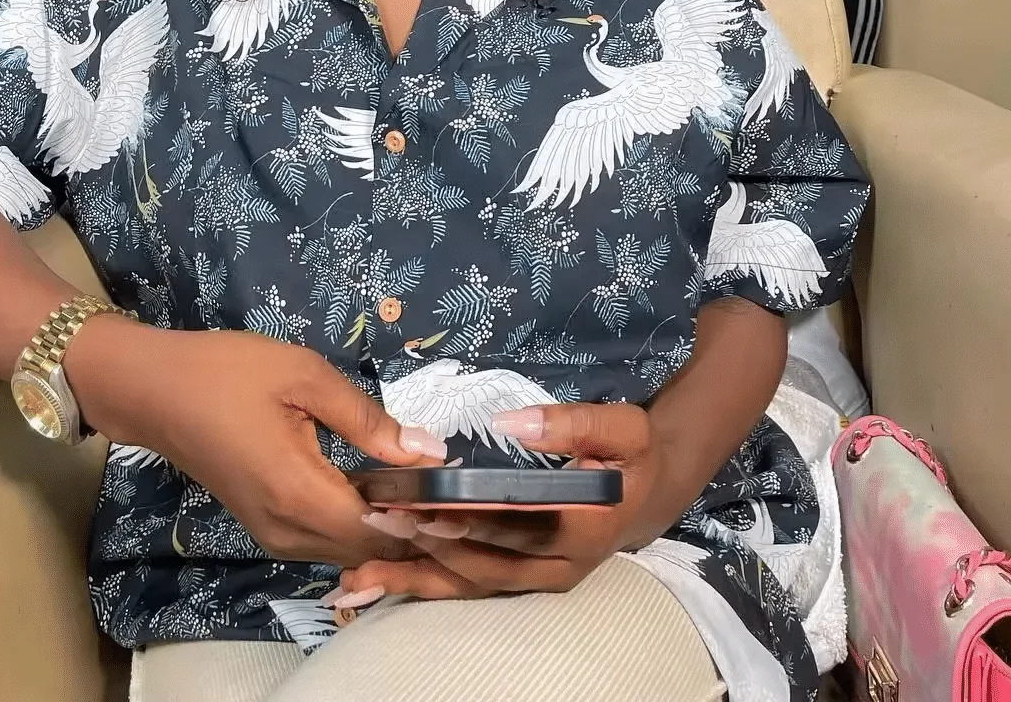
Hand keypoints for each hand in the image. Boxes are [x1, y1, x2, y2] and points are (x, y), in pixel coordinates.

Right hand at [68, 319, 445, 567]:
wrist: (155, 391)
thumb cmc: (229, 373)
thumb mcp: (304, 376)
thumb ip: (367, 418)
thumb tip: (429, 451)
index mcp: (300, 494)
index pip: (382, 531)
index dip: (427, 517)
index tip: (463, 487)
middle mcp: (288, 530)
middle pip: (369, 548)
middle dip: (414, 524)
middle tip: (453, 481)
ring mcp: (274, 534)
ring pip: (348, 547)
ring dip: (388, 525)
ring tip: (424, 481)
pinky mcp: (267, 526)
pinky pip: (325, 538)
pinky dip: (359, 521)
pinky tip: (381, 487)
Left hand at [333, 401, 672, 605]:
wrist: (651, 492)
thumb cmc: (633, 455)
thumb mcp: (623, 427)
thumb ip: (571, 424)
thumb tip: (512, 422)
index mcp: (584, 527)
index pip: (521, 527)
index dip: (473, 521)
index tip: (425, 507)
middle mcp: (559, 567)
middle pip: (487, 565)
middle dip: (429, 548)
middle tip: (379, 524)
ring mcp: (540, 580)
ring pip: (472, 586)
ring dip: (417, 578)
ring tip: (359, 574)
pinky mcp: (523, 581)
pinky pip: (471, 588)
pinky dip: (426, 586)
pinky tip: (381, 585)